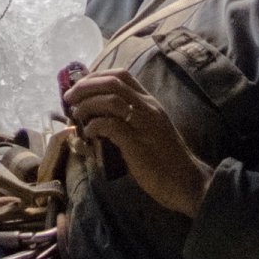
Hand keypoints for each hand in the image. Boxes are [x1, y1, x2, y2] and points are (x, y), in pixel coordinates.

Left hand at [64, 71, 212, 217]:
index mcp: (150, 103)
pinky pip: (112, 126)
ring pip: (111, 100)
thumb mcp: (150, 131)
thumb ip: (129, 121)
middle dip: (86, 86)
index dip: (96, 76)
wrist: (188, 183)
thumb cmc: (167, 159)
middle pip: (112, 82)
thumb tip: (98, 119)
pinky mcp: (138, 144)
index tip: (80, 86)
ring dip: (88, 104)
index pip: (121, 75)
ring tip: (77, 115)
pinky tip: (89, 133)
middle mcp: (148, 108)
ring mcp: (144, 125)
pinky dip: (95, 125)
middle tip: (69, 98)